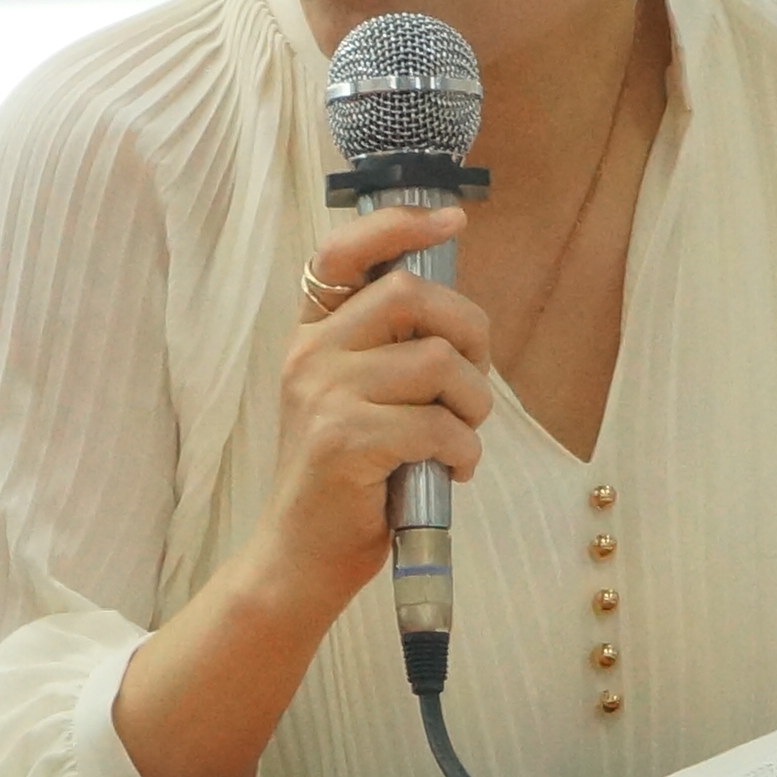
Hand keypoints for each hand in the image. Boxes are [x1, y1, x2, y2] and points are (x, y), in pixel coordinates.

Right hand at [251, 201, 499, 599]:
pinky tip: (453, 469)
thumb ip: (388, 353)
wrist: (301, 555)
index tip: (451, 221)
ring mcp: (323, 396)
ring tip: (463, 436)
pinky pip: (438, 424)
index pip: (344, 253)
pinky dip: (464, 450)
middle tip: (475, 379)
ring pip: (437, 361)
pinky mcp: (345, 441)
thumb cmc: (347, 479)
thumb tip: (459, 317)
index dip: (400, 226)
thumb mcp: (355, 400)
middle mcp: (311, 355)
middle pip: (410, 294)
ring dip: (473, 402)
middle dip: (468, 331)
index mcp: (313, 336)